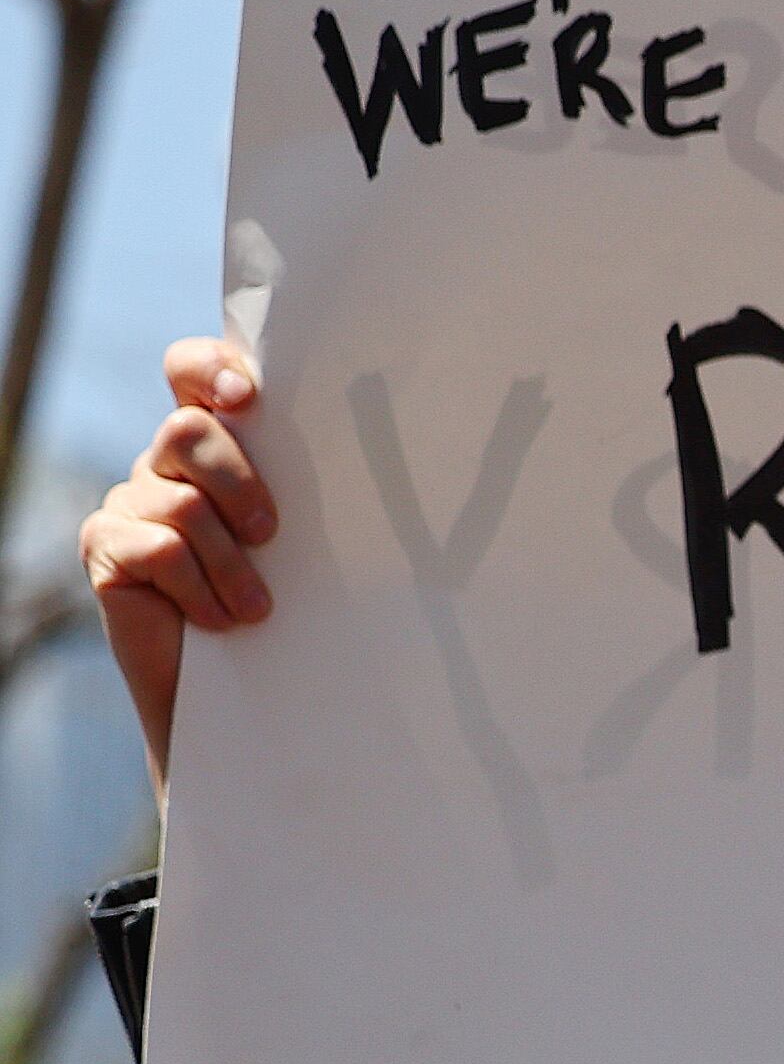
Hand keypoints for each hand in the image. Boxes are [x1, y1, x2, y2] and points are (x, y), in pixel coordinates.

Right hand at [80, 336, 273, 794]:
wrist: (245, 696)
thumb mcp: (310, 545)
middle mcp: (165, 465)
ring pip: (181, 501)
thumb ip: (316, 494)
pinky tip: (221, 621)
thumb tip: (396, 461)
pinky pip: (158, 549)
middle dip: (238, 479)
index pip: (192, 372)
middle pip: (187, 429)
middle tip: (271, 533)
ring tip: (257, 608)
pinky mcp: (106, 548)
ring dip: (232, 563)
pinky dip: (202, 590)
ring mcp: (130, 503)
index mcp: (217, 447)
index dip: (209, 367)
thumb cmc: (295, 613)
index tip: (250, 397)